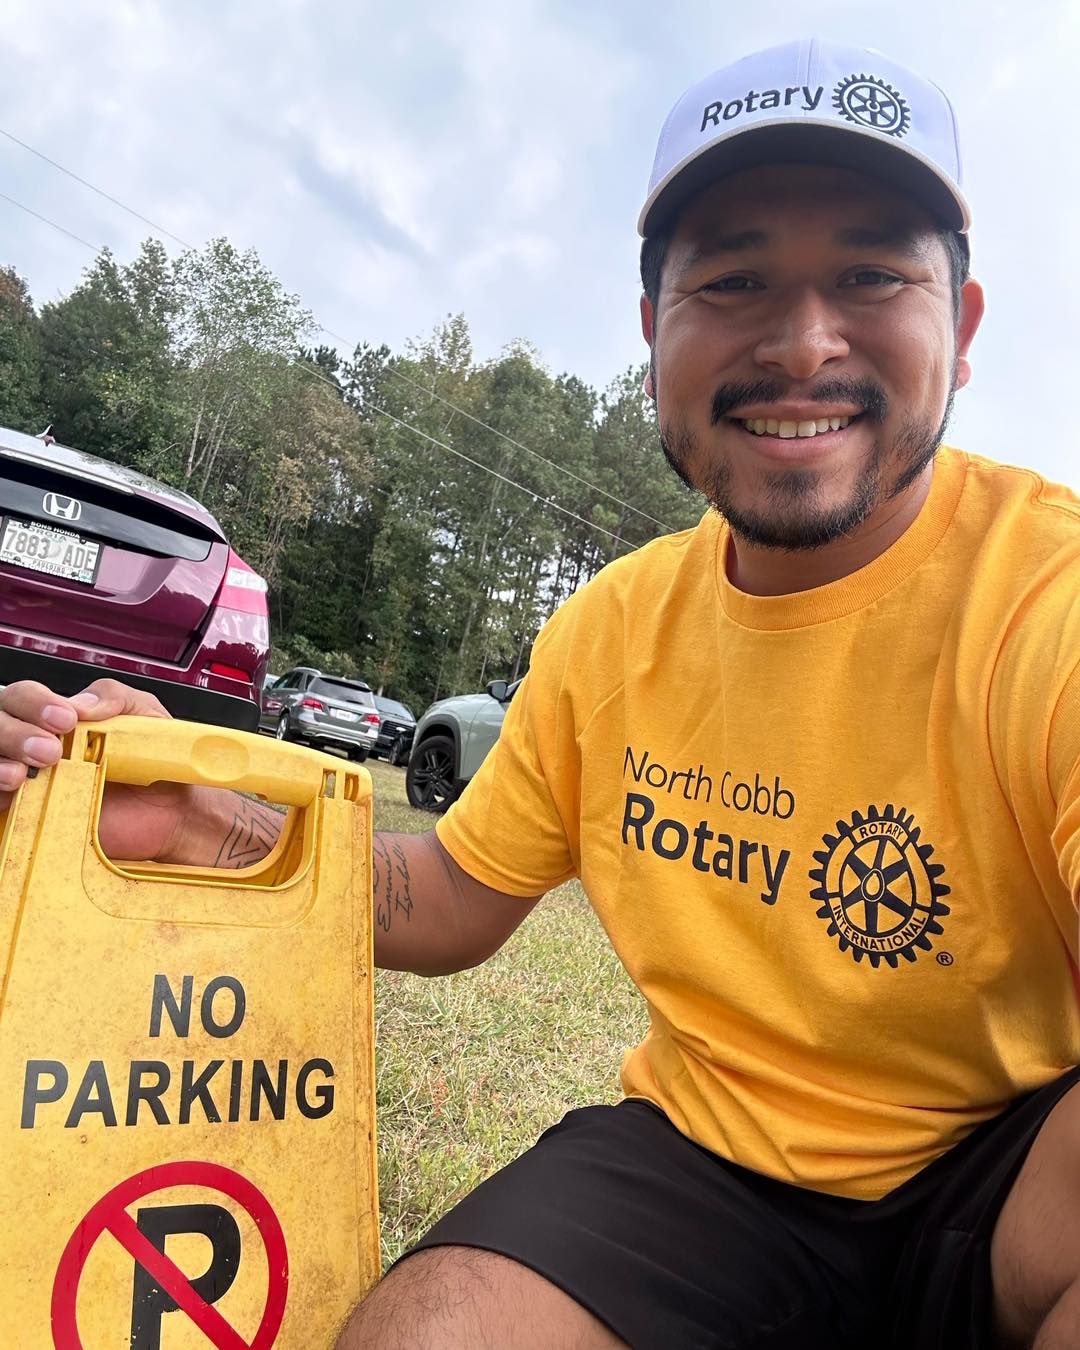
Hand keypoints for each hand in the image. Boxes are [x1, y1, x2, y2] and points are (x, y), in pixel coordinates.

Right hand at [0, 678, 194, 860]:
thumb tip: (80, 703)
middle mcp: (37, 743)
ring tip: (24, 774)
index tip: (65, 719)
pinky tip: (16, 793)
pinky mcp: (31, 814)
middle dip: (14, 731)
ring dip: (0, 760)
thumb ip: (115, 696)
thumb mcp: (146, 714)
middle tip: (50, 750)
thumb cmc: (156, 762)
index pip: (23, 697)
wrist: (172, 811)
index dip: (34, 703)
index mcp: (60, 717)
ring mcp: (30, 779)